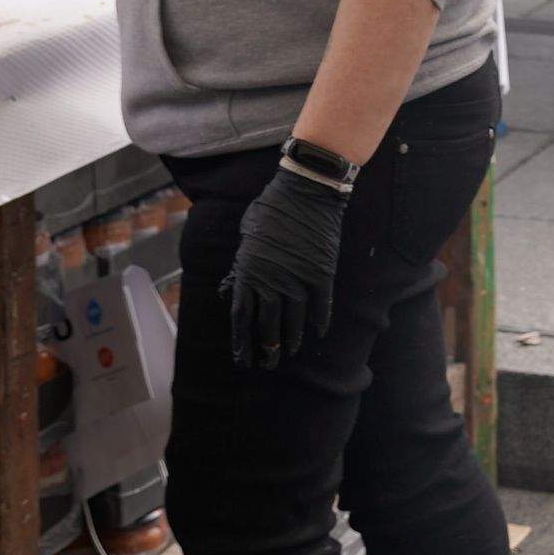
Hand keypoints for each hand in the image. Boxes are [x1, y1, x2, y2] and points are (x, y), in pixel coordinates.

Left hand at [225, 164, 348, 368]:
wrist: (305, 190)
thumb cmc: (271, 208)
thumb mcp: (246, 235)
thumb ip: (240, 265)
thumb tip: (232, 288)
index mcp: (248, 271)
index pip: (241, 317)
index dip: (241, 341)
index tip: (243, 359)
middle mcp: (271, 280)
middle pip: (267, 324)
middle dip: (266, 348)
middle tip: (268, 363)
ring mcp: (298, 278)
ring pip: (293, 319)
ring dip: (291, 339)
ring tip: (290, 353)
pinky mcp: (321, 273)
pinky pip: (321, 305)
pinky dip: (319, 321)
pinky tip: (317, 334)